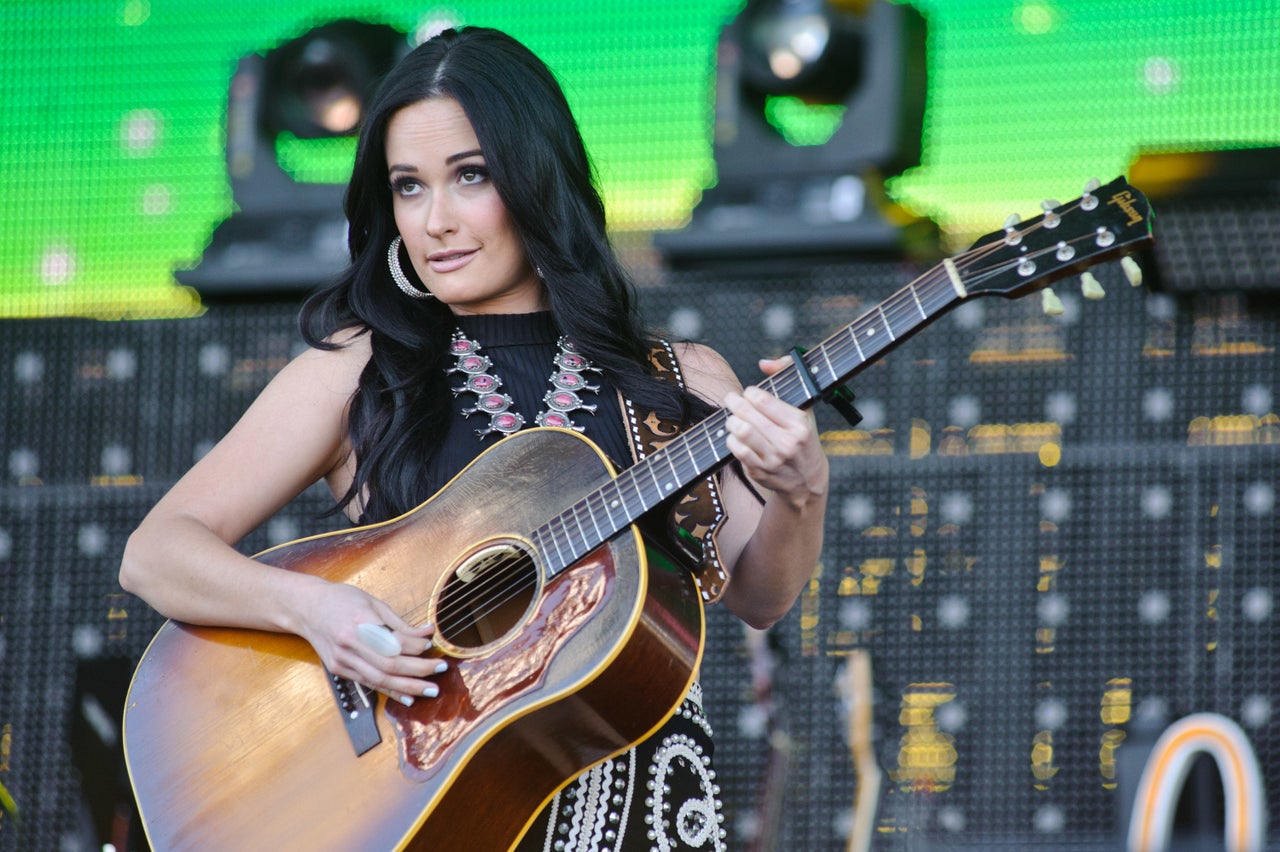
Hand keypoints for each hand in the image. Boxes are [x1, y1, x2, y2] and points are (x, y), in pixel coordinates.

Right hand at [292, 580, 444, 705]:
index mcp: (360, 623)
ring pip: (380, 679)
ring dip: (408, 687)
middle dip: (418, 670)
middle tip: (441, 669)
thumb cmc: (342, 600)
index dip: (416, 646)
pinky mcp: (339, 670)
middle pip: (389, 665)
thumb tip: (427, 633)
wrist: (306, 607)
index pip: (394, 642)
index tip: (431, 645)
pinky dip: (390, 691)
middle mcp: (350, 644)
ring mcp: (342, 660)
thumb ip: (399, 623)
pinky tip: (407, 697)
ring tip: (431, 689)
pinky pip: (369, 684)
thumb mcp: (373, 603)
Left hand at [722, 356, 828, 510]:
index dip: (750, 393)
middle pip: (747, 415)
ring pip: (739, 431)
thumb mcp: (804, 408)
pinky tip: (735, 436)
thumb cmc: (803, 438)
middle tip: (730, 399)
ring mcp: (773, 459)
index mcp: (799, 424)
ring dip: (730, 421)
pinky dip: (731, 439)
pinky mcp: (760, 472)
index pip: (763, 400)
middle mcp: (787, 442)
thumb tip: (764, 364)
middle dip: (734, 403)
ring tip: (732, 418)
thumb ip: (787, 376)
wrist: (808, 481)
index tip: (749, 393)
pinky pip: (736, 450)